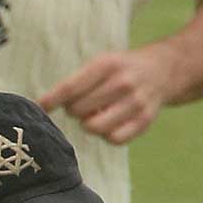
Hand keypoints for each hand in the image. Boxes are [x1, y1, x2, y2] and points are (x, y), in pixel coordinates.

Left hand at [38, 46, 172, 144]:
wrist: (162, 72)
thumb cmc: (122, 69)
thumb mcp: (102, 63)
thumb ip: (78, 82)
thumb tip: (49, 106)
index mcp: (107, 65)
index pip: (71, 87)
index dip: (53, 99)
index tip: (40, 107)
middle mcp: (122, 84)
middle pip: (80, 110)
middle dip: (74, 111)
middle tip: (79, 107)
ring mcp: (135, 104)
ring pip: (95, 127)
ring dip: (88, 125)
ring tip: (93, 116)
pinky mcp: (144, 122)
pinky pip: (114, 139)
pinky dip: (106, 135)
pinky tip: (108, 125)